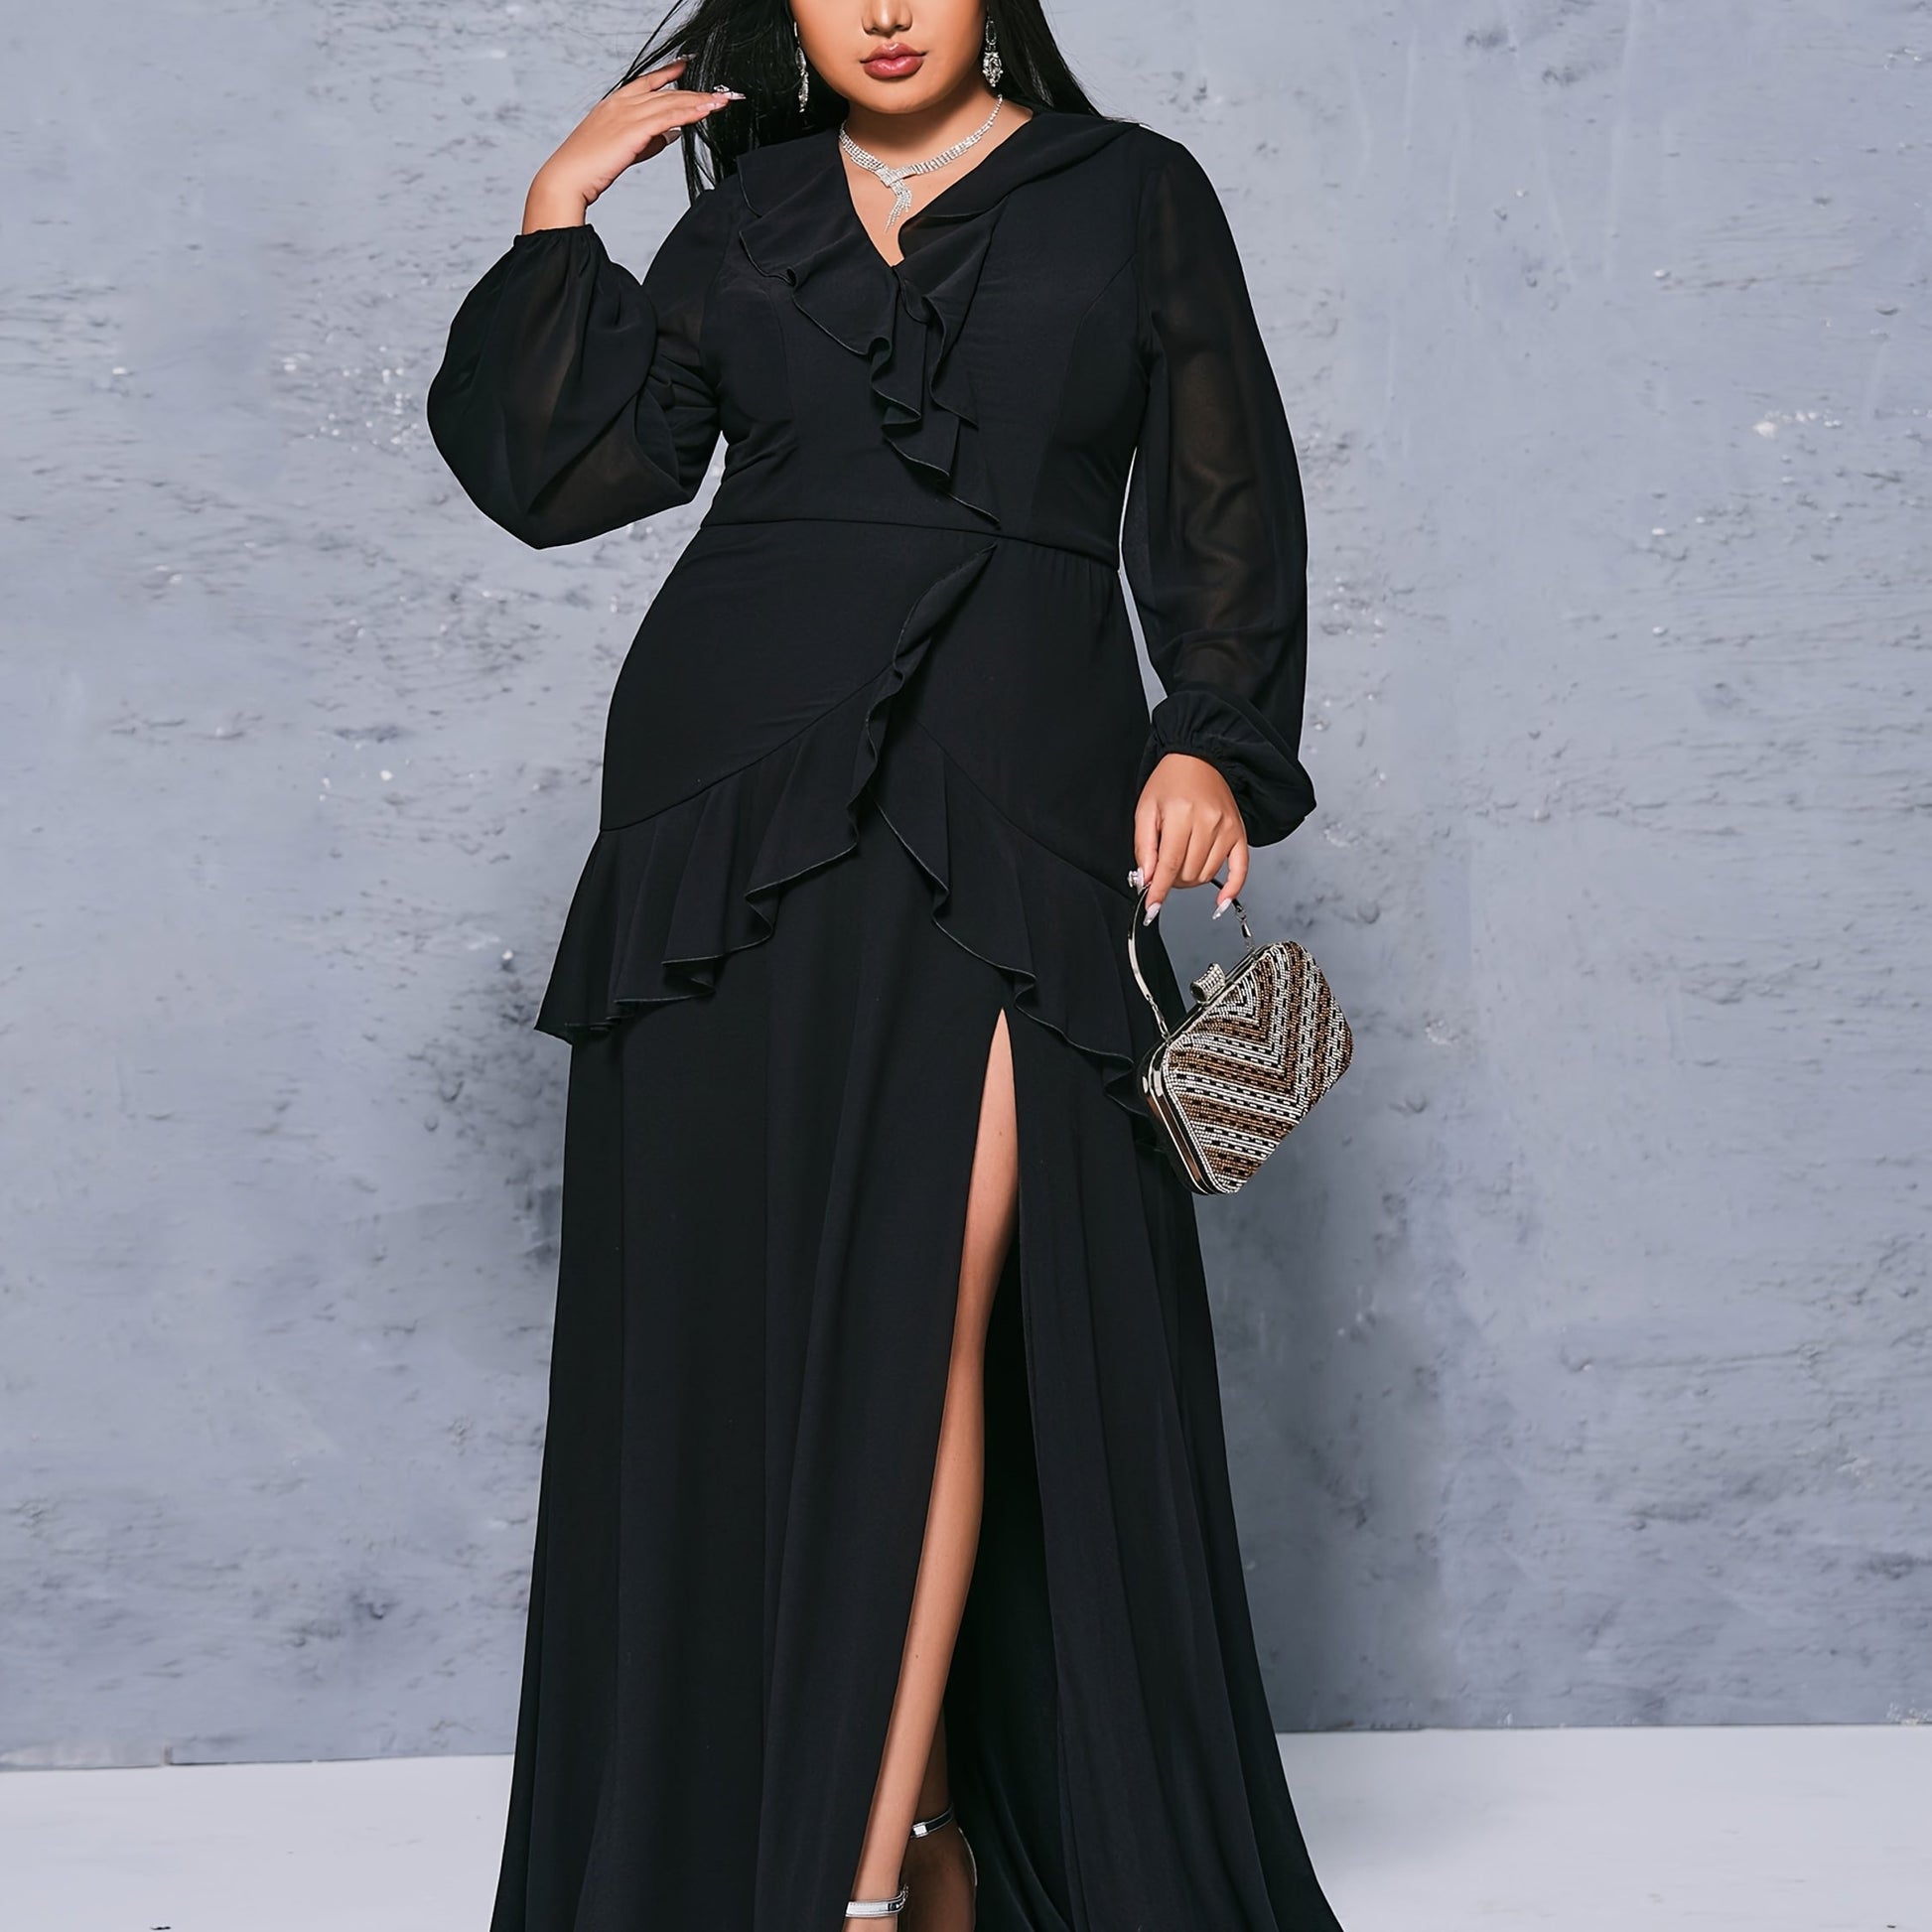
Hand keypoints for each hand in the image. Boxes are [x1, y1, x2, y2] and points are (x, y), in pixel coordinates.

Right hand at [521, 59, 743, 231]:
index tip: (685, 66)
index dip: (669, 74)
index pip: (647, 82)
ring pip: (671, 103)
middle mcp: (622, 103)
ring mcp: (627, 113)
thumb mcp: (623, 149)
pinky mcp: (634, 129)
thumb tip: (672, 134)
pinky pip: (669, 117)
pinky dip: (690, 112)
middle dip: (695, 92)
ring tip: (722, 102)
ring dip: (699, 101)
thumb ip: (649, 140)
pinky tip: (706, 111)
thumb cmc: (589, 168)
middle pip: (666, 93)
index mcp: (615, 103)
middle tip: (720, 93)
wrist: (568, 178)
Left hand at [1130, 753, 1247, 924]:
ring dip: (1190, 879)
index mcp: (1182, 814)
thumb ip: (1144, 847)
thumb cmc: (1170, 782)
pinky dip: (1231, 889)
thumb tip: (1147, 880)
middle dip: (1171, 879)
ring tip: (1181, 863)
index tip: (1152, 907)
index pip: (1170, 865)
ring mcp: (1227, 829)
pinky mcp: (1239, 833)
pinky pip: (1240, 869)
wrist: (1198, 760)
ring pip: (1206, 874)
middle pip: (1188, 873)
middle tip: (1163, 868)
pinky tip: (1220, 901)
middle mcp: (1209, 822)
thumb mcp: (1145, 810)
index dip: (1159, 890)